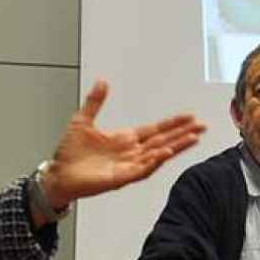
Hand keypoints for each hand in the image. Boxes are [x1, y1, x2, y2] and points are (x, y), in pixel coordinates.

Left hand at [41, 80, 204, 211]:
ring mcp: (128, 165)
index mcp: (124, 139)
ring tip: (193, 138)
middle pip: (163, 140)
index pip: (155, 129)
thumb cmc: (69, 153)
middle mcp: (130, 152)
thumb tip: (102, 81)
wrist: (58, 174)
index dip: (172, 123)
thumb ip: (95, 101)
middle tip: (201, 126)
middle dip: (183, 133)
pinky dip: (155, 161)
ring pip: (158, 154)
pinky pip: (142, 169)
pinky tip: (165, 153)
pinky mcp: (121, 177)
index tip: (188, 117)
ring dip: (176, 147)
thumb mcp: (82, 120)